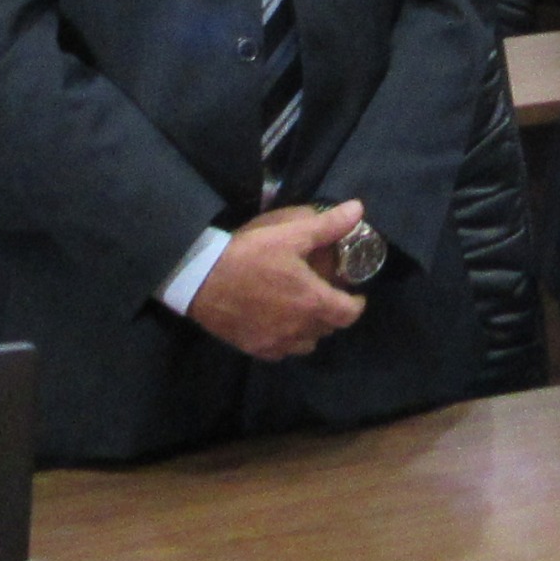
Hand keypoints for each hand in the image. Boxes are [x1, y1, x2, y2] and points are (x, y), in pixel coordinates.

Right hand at [186, 201, 367, 360]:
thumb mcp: (289, 235)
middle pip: (329, 328)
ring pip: (307, 343)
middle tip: (326, 294)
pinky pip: (282, 351)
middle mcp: (299, 329)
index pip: (348, 314)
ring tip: (304, 311)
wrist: (201, 280)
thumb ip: (327, 225)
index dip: (356, 304)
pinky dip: (288, 340)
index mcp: (312, 302)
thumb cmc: (249, 255)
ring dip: (311, 329)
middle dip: (333, 313)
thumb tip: (358, 209)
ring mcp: (276, 342)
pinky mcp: (255, 349)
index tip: (354, 294)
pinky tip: (279, 324)